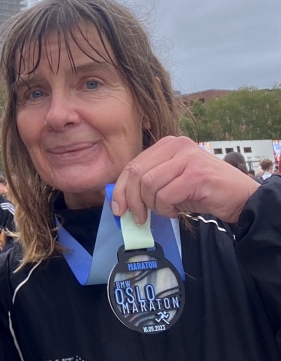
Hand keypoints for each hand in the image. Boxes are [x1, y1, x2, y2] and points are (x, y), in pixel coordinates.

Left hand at [111, 136, 259, 223]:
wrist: (241, 197)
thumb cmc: (203, 190)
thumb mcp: (171, 180)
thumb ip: (149, 182)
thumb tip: (120, 199)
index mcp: (167, 144)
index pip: (133, 164)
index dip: (120, 188)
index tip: (118, 208)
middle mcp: (176, 145)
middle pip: (137, 173)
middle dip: (132, 199)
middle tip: (137, 217)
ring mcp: (187, 158)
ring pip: (149, 185)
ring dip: (153, 205)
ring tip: (166, 210)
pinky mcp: (196, 175)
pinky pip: (165, 195)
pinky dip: (166, 209)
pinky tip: (177, 211)